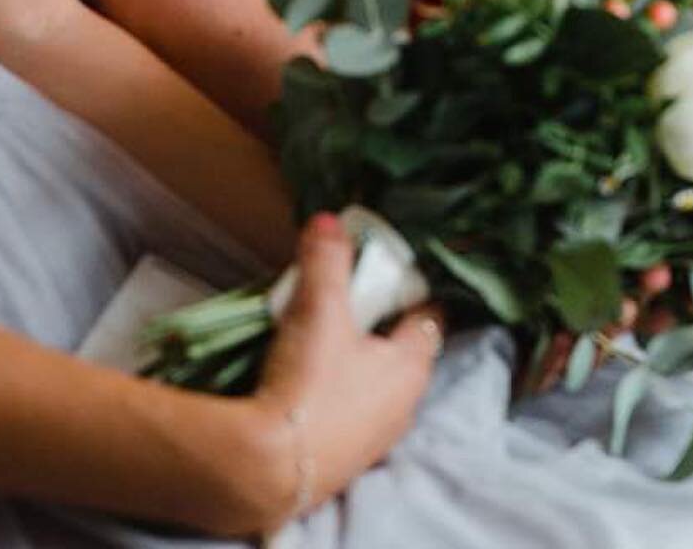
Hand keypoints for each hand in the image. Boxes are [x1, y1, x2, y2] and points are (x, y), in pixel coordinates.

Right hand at [250, 212, 442, 525]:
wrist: (264, 472)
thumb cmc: (310, 383)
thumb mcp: (319, 309)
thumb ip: (326, 260)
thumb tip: (328, 220)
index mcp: (412, 366)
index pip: (428, 317)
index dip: (411, 291)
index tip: (390, 274)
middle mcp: (403, 406)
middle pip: (400, 351)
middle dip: (377, 326)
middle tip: (347, 301)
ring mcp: (374, 439)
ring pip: (374, 386)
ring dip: (355, 363)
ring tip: (321, 340)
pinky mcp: (342, 462)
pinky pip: (348, 415)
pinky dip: (334, 395)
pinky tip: (306, 385)